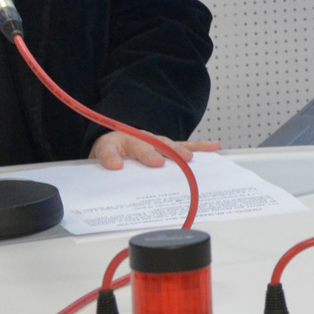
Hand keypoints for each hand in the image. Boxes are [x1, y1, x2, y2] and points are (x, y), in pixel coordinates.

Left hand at [90, 130, 220, 169]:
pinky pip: (183, 145)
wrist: (116, 143)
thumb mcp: (99, 163)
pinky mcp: (166, 146)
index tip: (115, 165)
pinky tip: (213, 146)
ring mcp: (152, 141)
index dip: (111, 157)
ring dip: (177, 151)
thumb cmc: (110, 156)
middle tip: (157, 162)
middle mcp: (134, 139)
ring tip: (188, 158)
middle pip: (142, 144)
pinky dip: (198, 146)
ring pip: (165, 144)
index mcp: (111, 144)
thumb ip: (105, 169)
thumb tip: (113, 175)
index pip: (108, 150)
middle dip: (150, 153)